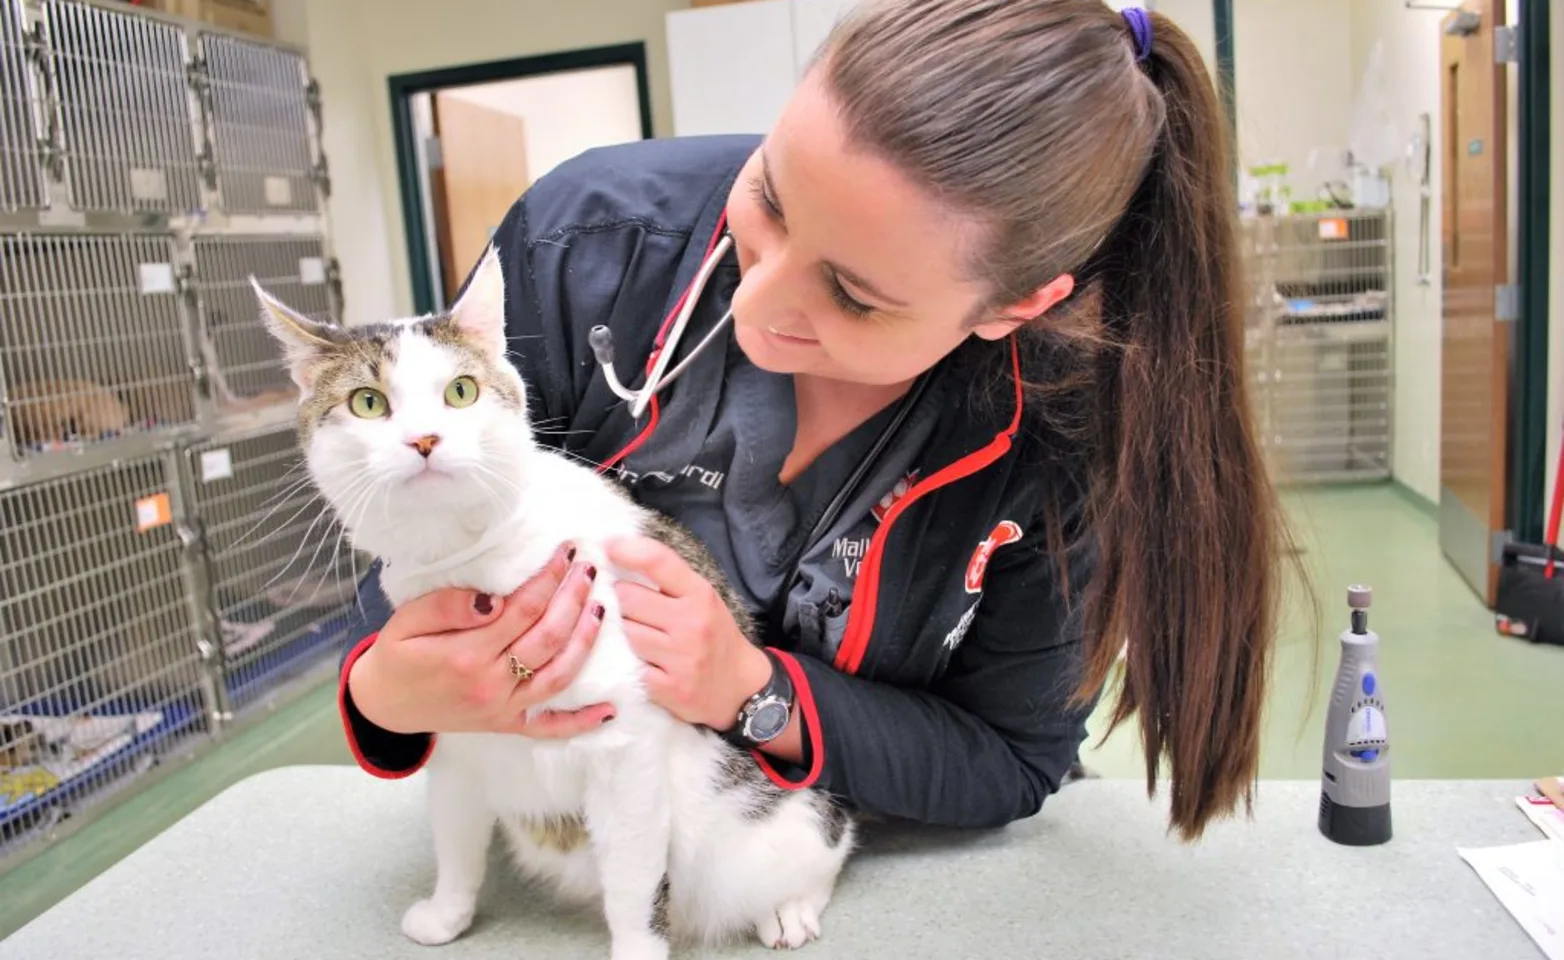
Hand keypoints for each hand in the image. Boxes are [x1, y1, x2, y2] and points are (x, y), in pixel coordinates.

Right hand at [347, 544, 614, 736]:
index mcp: (467, 655)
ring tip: (602, 607)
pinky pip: (551, 727)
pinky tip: (610, 708)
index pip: (523, 609)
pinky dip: (583, 722)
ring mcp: (504, 708)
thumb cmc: (396, 657)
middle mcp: (493, 684)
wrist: (382, 706)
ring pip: (560, 674)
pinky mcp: (507, 724)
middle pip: (549, 636)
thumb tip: (493, 599)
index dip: (549, 578)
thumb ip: (448, 606)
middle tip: (589, 566)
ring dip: (587, 640)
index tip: (565, 552)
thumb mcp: (406, 622)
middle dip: (575, 597)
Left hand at [608, 536, 771, 730]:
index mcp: (700, 594)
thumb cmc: (715, 636)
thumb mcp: (702, 598)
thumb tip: (621, 552)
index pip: (657, 560)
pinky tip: (646, 662)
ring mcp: (681, 657)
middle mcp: (692, 623)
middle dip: (624, 601)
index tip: (608, 548)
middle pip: (628, 598)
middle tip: (635, 609)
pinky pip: (630, 666)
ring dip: (625, 633)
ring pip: (625, 632)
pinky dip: (633, 663)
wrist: (741, 687)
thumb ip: (669, 578)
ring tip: (642, 636)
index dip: (627, 550)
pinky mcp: (670, 688)